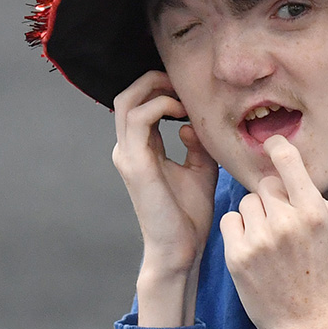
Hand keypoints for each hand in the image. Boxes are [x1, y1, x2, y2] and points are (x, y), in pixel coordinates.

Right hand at [112, 71, 218, 289]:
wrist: (181, 247)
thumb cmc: (189, 213)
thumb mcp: (200, 169)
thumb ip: (196, 144)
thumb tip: (191, 124)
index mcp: (142, 149)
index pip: (141, 103)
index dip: (164, 88)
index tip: (194, 91)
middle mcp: (129, 148)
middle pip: (128, 95)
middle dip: (157, 81)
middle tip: (187, 86)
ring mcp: (127, 155)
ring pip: (128, 101)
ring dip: (158, 90)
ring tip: (186, 99)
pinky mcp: (135, 163)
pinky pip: (140, 119)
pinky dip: (162, 107)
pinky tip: (185, 115)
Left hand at [220, 136, 327, 328]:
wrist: (306, 321)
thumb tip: (304, 182)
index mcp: (314, 213)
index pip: (288, 164)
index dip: (279, 147)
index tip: (273, 142)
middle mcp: (285, 223)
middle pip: (266, 185)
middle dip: (273, 197)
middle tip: (284, 221)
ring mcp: (258, 239)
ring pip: (246, 202)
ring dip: (256, 214)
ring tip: (271, 239)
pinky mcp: (237, 255)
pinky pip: (230, 220)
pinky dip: (240, 228)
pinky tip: (255, 246)